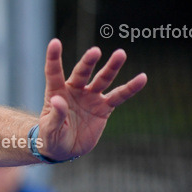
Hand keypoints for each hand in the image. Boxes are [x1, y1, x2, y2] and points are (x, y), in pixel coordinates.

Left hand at [38, 39, 146, 160]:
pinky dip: (130, 88)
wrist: (64, 149)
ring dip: (111, 67)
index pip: (54, 72)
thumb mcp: (49, 129)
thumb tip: (58, 99)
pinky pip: (119, 96)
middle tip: (95, 51)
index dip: (54, 58)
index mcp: (56, 92)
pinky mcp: (103, 108)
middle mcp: (74, 91)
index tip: (54, 42)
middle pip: (82, 73)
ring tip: (120, 54)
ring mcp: (90, 97)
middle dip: (88, 62)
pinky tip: (142, 78)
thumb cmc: (50, 137)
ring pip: (103, 79)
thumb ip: (55, 115)